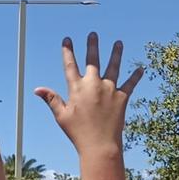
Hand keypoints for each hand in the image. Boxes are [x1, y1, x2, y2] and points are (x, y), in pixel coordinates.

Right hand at [35, 33, 143, 153]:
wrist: (100, 145)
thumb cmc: (78, 132)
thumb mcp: (61, 116)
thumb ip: (51, 99)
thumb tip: (37, 89)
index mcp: (77, 89)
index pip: (70, 65)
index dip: (68, 51)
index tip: (67, 39)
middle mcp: (93, 85)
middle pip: (93, 60)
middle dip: (92, 46)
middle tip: (93, 34)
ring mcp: (109, 90)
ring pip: (113, 67)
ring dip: (116, 54)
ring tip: (118, 43)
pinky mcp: (122, 98)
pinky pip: (130, 84)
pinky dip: (135, 76)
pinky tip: (141, 69)